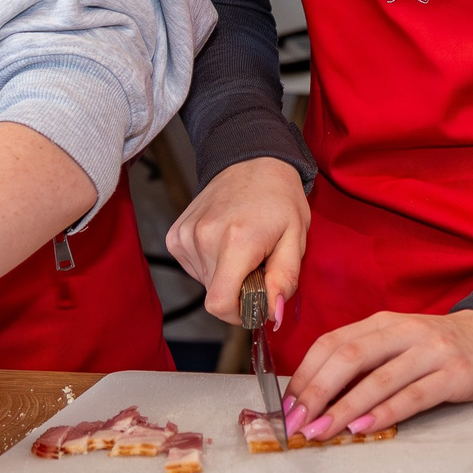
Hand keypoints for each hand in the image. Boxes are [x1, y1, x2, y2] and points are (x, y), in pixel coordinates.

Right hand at [165, 157, 310, 325]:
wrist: (251, 158)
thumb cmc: (279, 197)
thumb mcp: (297, 236)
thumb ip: (285, 279)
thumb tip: (273, 314)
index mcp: (237, 241)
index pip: (220, 304)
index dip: (239, 314)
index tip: (256, 302)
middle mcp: (204, 239)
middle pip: (215, 294)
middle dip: (239, 290)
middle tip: (257, 263)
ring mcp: (186, 236)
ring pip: (205, 282)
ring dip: (225, 275)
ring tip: (242, 247)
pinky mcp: (176, 235)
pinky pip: (194, 267)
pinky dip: (211, 263)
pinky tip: (224, 241)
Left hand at [284, 311, 472, 439]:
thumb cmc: (441, 346)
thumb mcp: (399, 342)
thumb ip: (365, 360)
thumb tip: (318, 395)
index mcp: (383, 322)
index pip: (332, 343)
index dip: (305, 374)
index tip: (287, 405)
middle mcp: (404, 331)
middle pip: (349, 357)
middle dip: (316, 392)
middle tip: (296, 422)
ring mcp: (431, 351)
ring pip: (378, 378)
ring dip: (344, 408)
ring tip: (321, 432)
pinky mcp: (454, 374)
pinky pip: (413, 395)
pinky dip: (384, 413)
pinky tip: (364, 428)